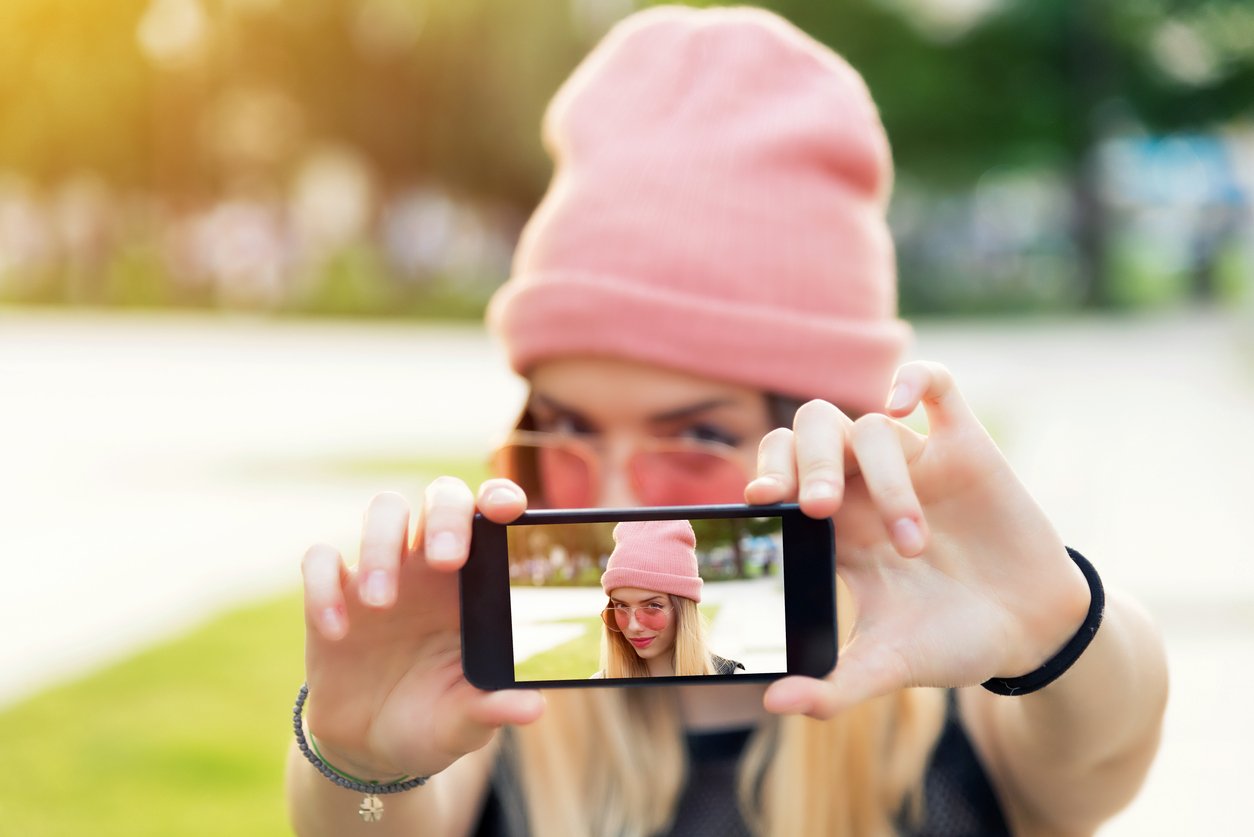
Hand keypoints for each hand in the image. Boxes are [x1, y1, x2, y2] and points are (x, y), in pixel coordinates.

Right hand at [299, 478, 544, 778]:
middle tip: (445, 560)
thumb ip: (494, 709)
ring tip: (381, 602)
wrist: (371, 749)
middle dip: (445, 514)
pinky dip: (323, 585)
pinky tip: (337, 630)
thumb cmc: (434, 721)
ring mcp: (381, 572)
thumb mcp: (466, 723)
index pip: (492, 518)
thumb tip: (533, 707)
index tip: (507, 509)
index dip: (500, 498)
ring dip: (381, 545)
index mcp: (476, 584)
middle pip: (441, 496)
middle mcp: (431, 566)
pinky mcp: (332, 592)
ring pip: (384, 510)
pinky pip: (321, 559)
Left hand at [746, 361, 1090, 717]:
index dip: (764, 474)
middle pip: (813, 432)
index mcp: (835, 528)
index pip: (780, 475)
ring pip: (872, 427)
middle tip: (819, 509)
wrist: (1032, 634)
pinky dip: (914, 379)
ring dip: (886, 479)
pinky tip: (898, 401)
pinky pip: (936, 386)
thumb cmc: (953, 644)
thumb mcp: (890, 666)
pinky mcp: (966, 447)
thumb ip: (834, 687)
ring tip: (910, 543)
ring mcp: (916, 462)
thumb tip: (773, 705)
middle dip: (806, 460)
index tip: (758, 501)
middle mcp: (866, 486)